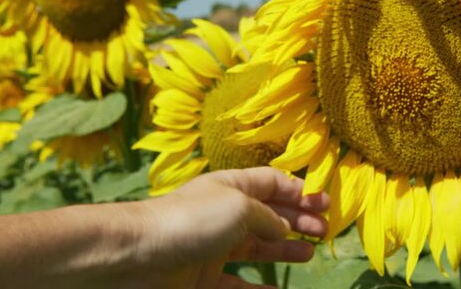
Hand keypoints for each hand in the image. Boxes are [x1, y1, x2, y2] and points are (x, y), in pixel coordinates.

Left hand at [134, 167, 329, 287]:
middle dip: (299, 219)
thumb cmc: (191, 220)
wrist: (136, 254)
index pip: (273, 182)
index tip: (325, 203)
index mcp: (233, 187)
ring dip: (285, 247)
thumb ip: (268, 216)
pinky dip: (258, 286)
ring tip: (309, 253)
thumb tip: (283, 227)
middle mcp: (225, 212)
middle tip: (325, 230)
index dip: (300, 190)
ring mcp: (213, 245)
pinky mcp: (202, 276)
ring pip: (257, 245)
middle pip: (269, 212)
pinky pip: (237, 282)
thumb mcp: (239, 207)